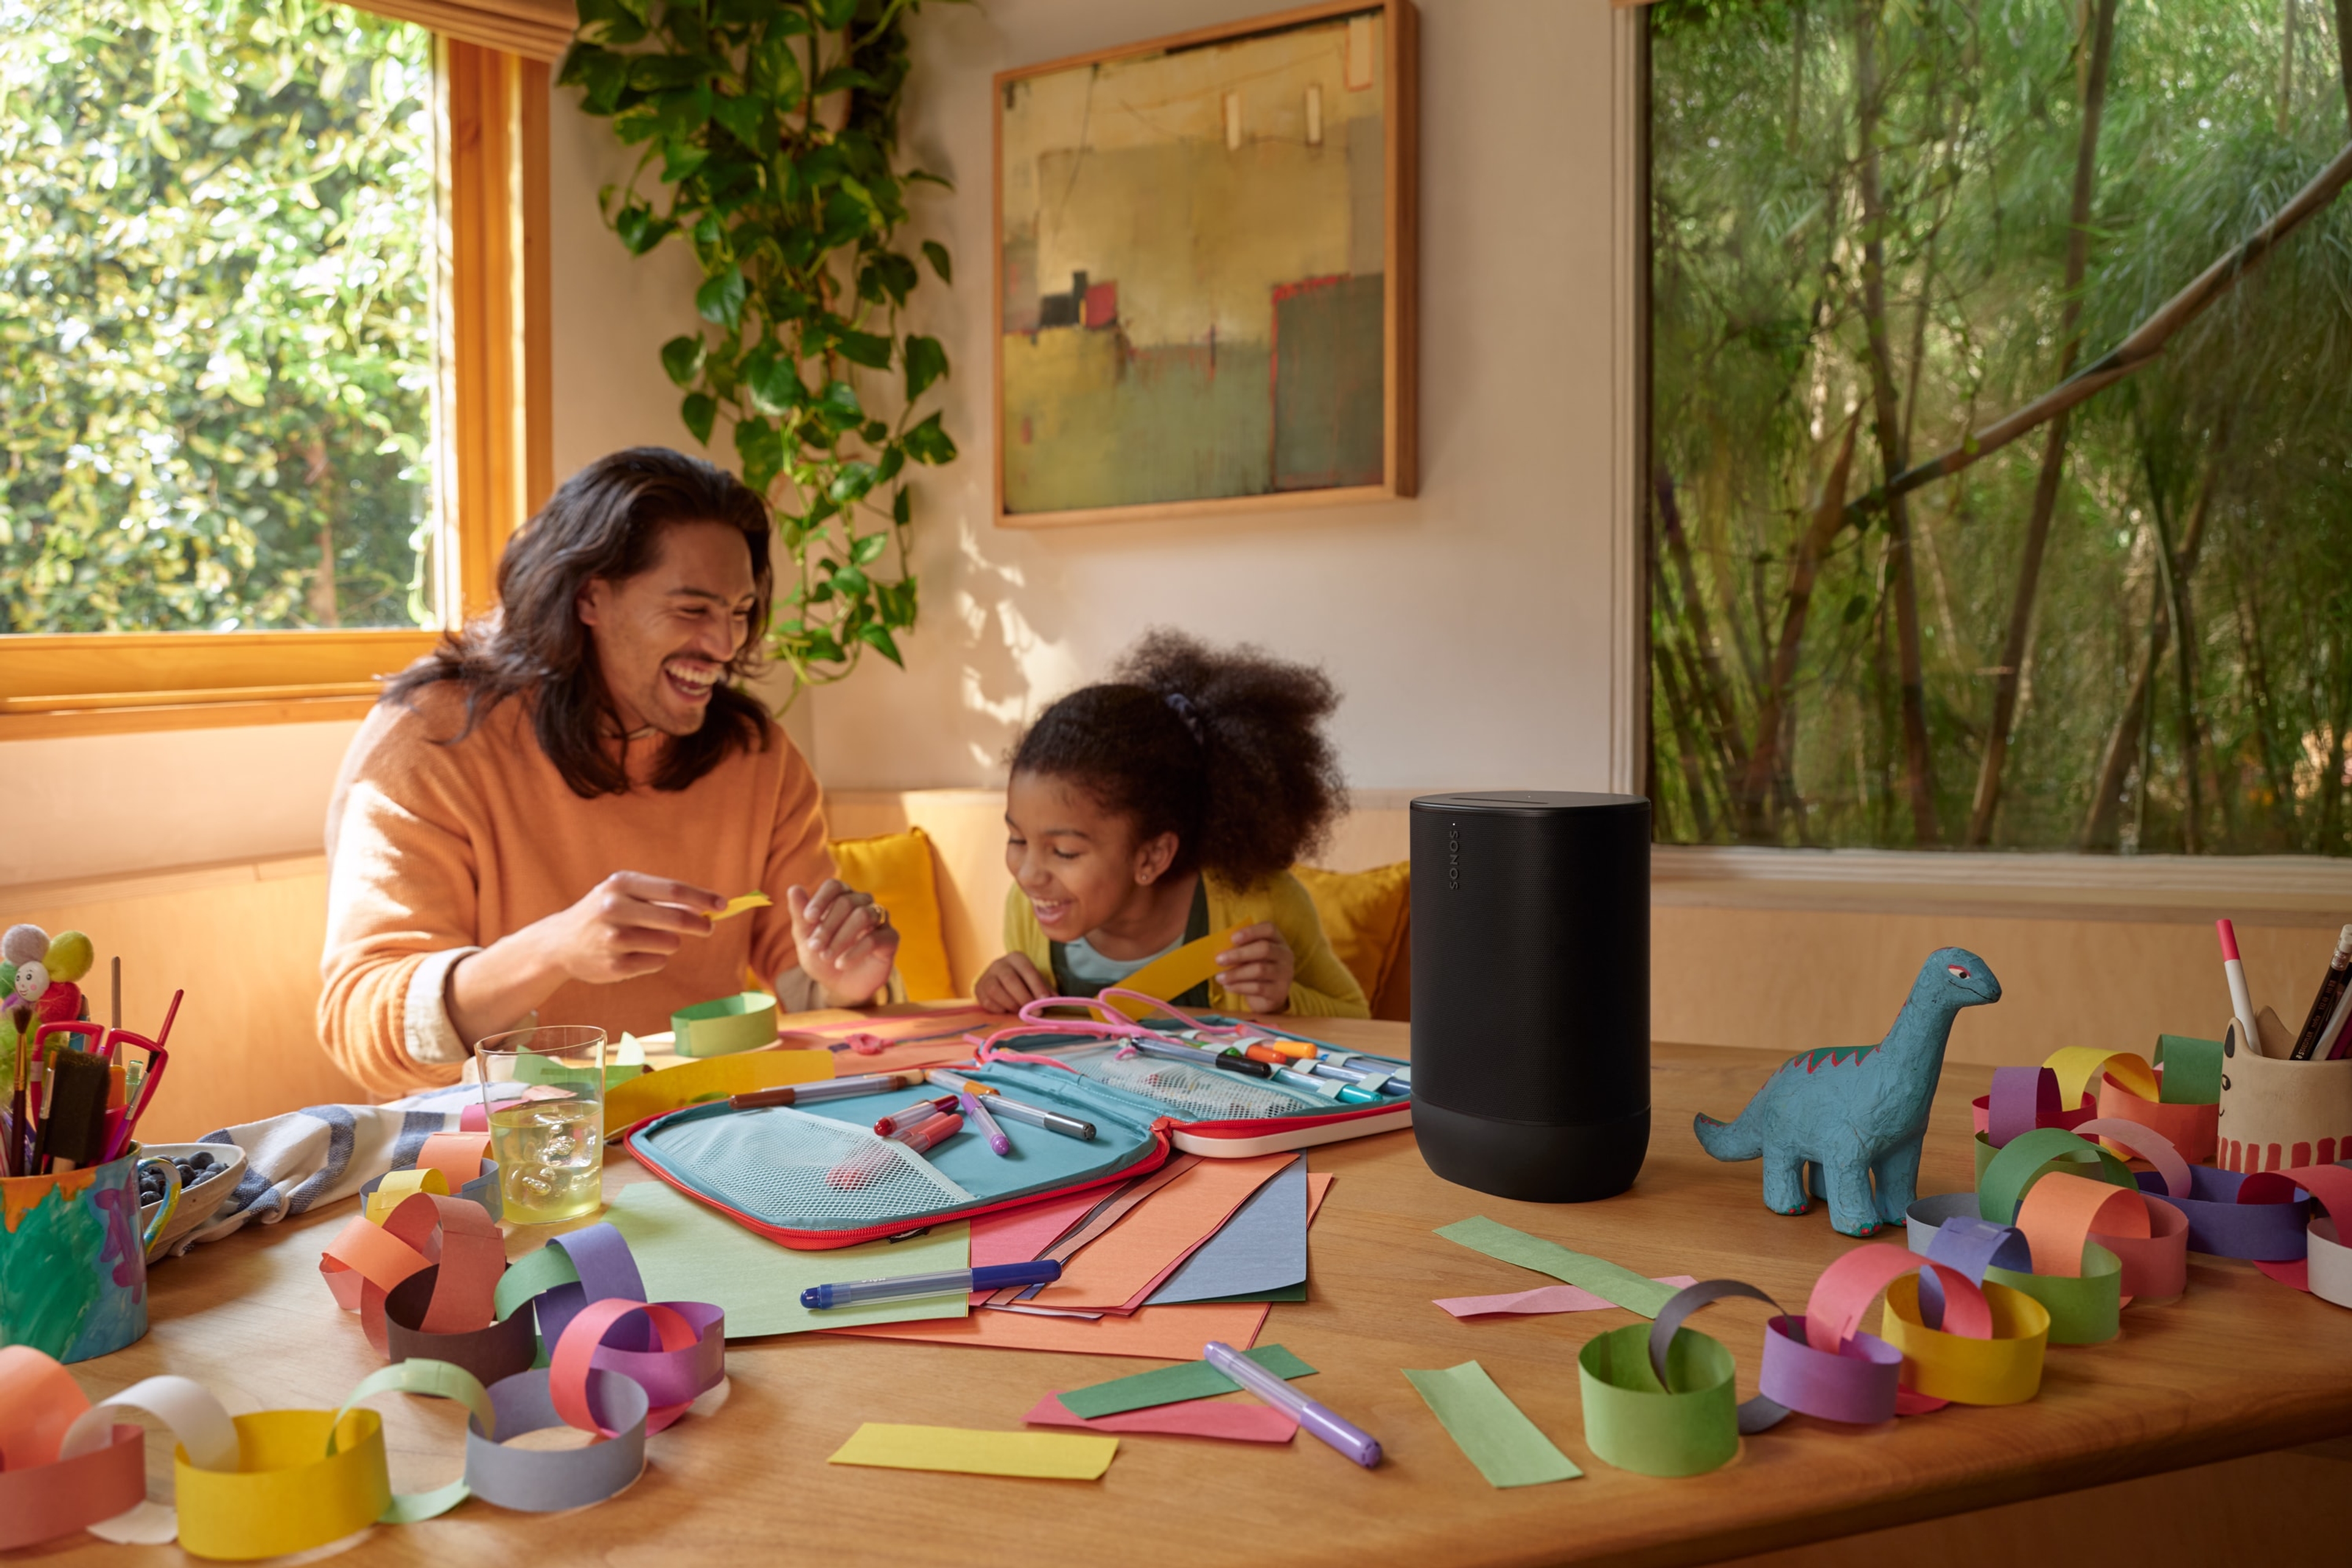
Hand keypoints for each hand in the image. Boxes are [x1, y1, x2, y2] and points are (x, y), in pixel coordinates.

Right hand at [449, 872, 721, 1043]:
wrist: (559, 943)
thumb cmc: (604, 913)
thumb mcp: (624, 894)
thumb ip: (662, 898)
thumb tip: (709, 907)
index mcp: (621, 884)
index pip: (673, 889)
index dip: (703, 898)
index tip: (723, 905)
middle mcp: (615, 908)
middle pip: (676, 918)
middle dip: (699, 924)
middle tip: (707, 927)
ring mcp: (613, 938)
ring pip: (669, 943)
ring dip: (669, 943)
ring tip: (648, 939)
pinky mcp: (614, 965)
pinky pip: (656, 963)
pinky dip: (654, 960)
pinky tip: (633, 955)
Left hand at [788, 879, 899, 1006]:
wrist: (839, 986)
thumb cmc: (822, 957)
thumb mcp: (805, 939)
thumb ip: (800, 914)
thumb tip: (793, 888)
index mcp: (842, 898)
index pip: (835, 886)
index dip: (821, 899)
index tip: (808, 918)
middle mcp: (863, 904)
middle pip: (847, 901)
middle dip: (827, 925)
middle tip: (814, 946)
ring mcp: (879, 920)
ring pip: (863, 915)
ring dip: (841, 937)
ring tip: (826, 956)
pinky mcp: (890, 938)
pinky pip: (875, 938)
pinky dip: (855, 952)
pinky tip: (841, 964)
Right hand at [976, 952, 1052, 1012]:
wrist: (998, 978)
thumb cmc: (1022, 981)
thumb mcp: (1034, 980)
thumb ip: (1045, 989)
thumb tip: (1056, 1000)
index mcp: (1016, 958)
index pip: (1027, 970)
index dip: (1037, 986)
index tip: (1045, 1001)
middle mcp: (999, 964)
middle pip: (1010, 979)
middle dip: (1024, 998)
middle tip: (1034, 1012)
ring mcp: (986, 976)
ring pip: (996, 991)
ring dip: (1011, 1004)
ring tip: (1020, 1012)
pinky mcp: (978, 989)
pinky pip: (987, 1002)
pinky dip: (999, 1009)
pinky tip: (1007, 1011)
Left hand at [1214, 922, 1293, 1013]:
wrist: (1269, 995)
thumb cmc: (1256, 968)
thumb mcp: (1251, 955)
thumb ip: (1240, 948)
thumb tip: (1221, 949)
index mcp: (1277, 940)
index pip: (1269, 929)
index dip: (1251, 932)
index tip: (1232, 938)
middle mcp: (1285, 955)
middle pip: (1264, 949)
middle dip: (1239, 954)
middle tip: (1219, 960)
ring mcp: (1284, 974)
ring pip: (1259, 970)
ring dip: (1235, 973)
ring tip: (1219, 977)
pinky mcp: (1279, 991)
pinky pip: (1258, 987)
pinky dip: (1239, 987)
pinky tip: (1228, 986)